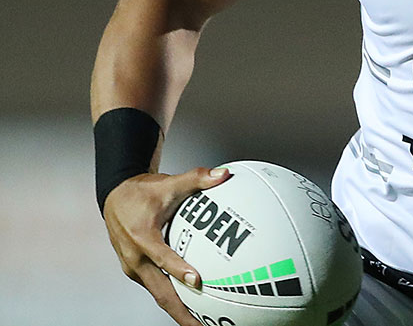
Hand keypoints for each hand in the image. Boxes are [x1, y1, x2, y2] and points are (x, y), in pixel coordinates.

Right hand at [102, 166, 230, 325]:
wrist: (115, 197)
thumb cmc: (144, 191)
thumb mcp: (169, 182)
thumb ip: (197, 178)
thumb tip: (224, 173)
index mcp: (141, 237)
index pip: (162, 256)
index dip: (178, 269)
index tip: (198, 281)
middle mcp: (135, 258)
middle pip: (160, 291)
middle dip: (182, 311)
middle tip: (203, 324)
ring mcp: (135, 268)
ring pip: (159, 295)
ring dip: (179, 311)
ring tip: (201, 324)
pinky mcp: (138, 272)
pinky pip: (158, 289)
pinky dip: (174, 301)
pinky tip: (194, 309)